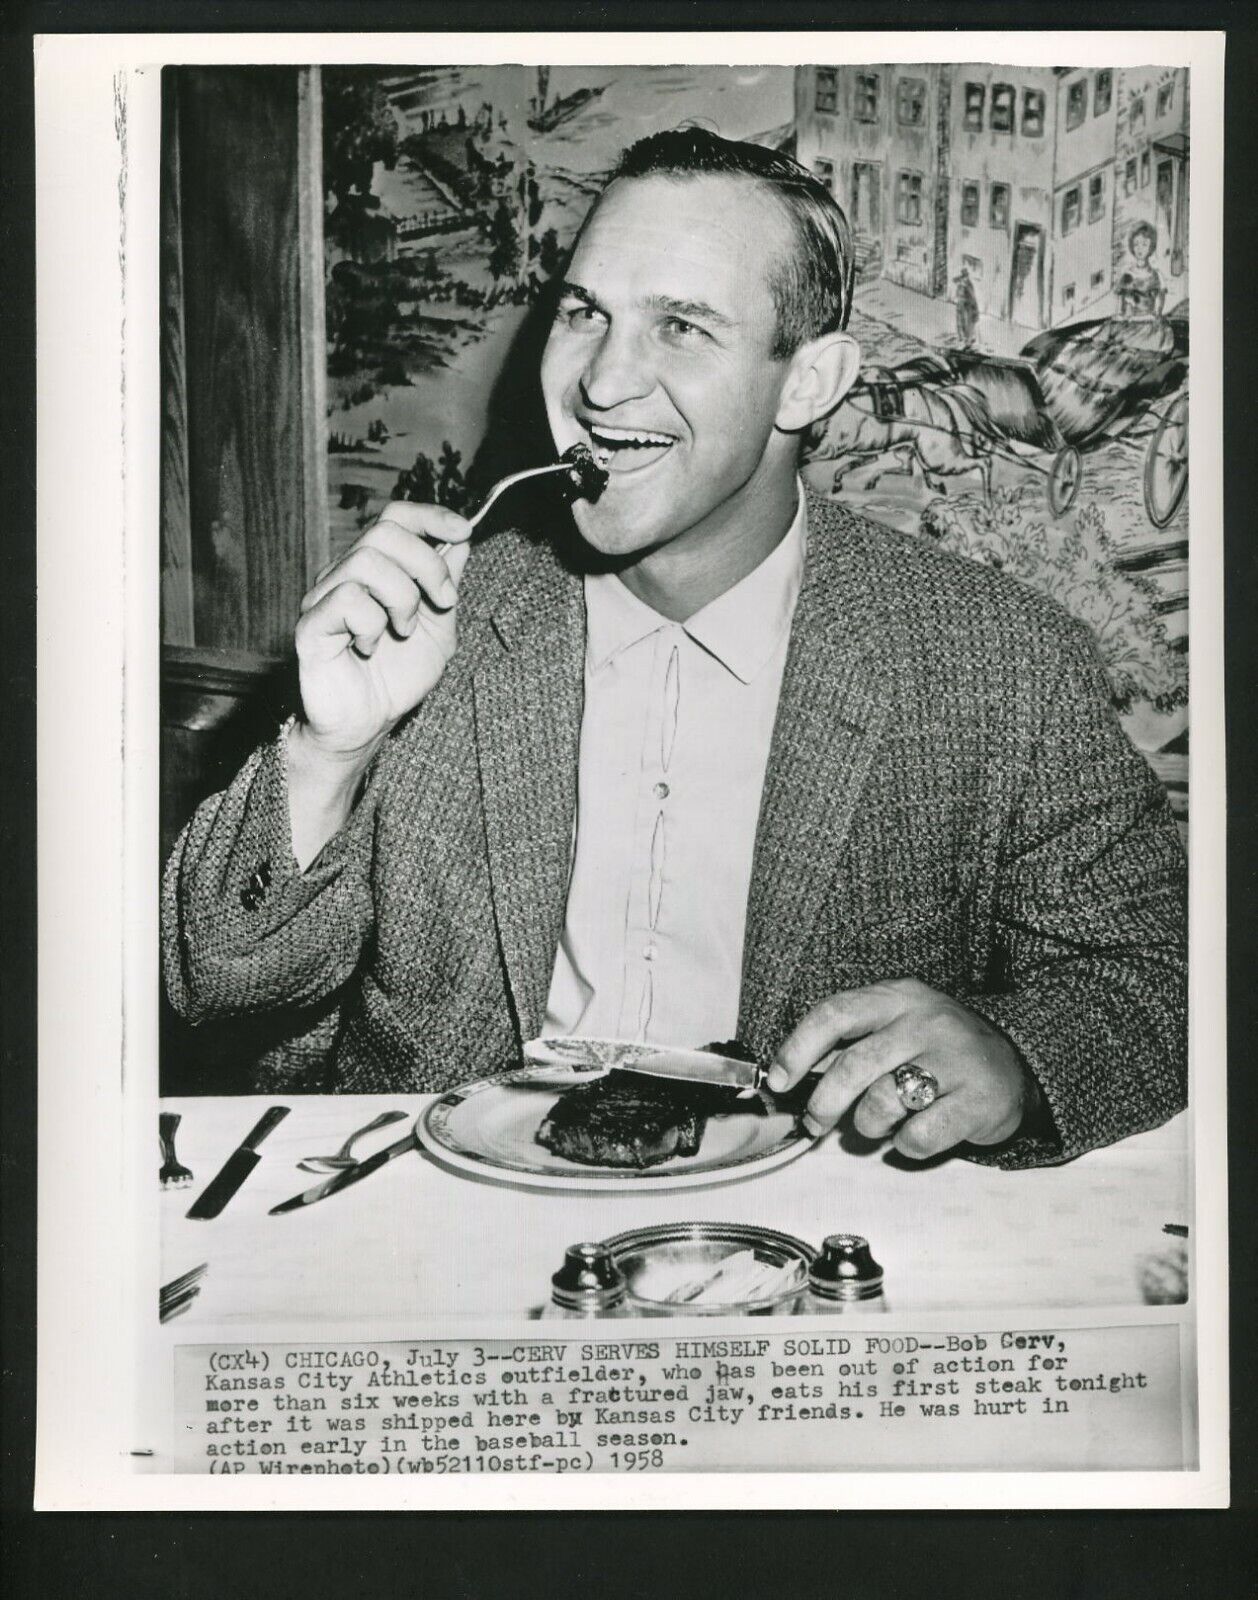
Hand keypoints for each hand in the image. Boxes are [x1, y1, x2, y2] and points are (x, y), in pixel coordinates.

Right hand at [294, 501, 473, 760]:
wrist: (367, 725)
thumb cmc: (396, 678)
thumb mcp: (439, 629)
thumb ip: (446, 585)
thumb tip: (461, 540)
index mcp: (376, 569)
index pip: (396, 517)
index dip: (431, 517)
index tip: (464, 531)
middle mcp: (345, 574)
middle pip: (385, 532)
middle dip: (427, 565)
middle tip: (443, 603)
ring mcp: (324, 597)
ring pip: (366, 562)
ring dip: (402, 598)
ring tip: (404, 631)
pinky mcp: (310, 625)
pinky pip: (347, 599)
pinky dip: (372, 624)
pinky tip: (370, 647)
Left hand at [767, 978, 1035, 1159]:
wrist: (1017, 1064)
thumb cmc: (938, 1050)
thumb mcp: (897, 1027)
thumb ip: (850, 1044)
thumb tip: (789, 1076)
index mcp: (897, 999)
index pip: (834, 1014)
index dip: (797, 1049)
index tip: (777, 1081)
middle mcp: (925, 1022)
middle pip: (853, 1065)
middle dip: (823, 1102)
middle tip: (814, 1123)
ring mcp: (954, 1060)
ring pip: (883, 1102)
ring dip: (868, 1124)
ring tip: (877, 1123)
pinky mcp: (978, 1100)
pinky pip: (920, 1135)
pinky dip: (906, 1145)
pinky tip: (912, 1135)